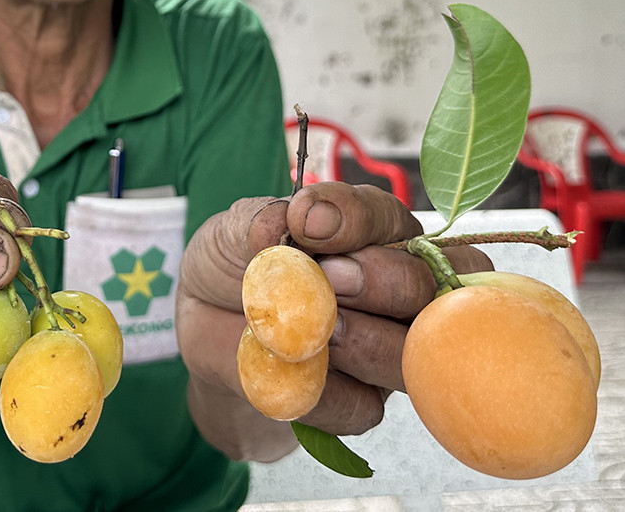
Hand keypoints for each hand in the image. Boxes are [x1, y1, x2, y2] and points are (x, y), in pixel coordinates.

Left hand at [177, 183, 491, 437]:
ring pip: (407, 353)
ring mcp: (386, 349)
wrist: (203, 326)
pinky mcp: (363, 401)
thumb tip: (291, 220)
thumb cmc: (235, 264)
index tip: (304, 225)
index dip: (356, 220)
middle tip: (324, 278)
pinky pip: (361, 406)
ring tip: (308, 332)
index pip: (390, 219)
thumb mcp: (233, 230)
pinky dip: (321, 392)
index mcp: (374, 233)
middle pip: (421, 287)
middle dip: (375, 281)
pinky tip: (286, 372)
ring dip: (359, 340)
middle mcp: (395, 290)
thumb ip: (262, 220)